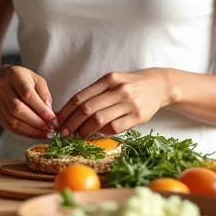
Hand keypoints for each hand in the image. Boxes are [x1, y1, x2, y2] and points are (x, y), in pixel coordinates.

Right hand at [0, 66, 56, 138]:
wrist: (7, 80)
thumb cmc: (26, 80)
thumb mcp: (38, 80)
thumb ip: (44, 95)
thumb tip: (48, 112)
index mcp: (15, 74)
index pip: (27, 94)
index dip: (40, 108)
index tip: (52, 118)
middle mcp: (2, 86)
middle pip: (18, 109)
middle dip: (36, 122)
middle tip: (49, 128)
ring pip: (12, 120)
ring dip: (30, 130)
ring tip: (43, 133)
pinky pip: (8, 126)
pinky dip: (22, 133)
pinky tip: (33, 134)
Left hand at [55, 69, 169, 137]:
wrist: (158, 85)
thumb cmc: (130, 84)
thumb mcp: (113, 81)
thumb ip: (95, 93)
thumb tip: (71, 111)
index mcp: (108, 79)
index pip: (81, 97)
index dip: (66, 111)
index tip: (57, 121)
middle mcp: (118, 89)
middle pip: (87, 109)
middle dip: (71, 123)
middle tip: (63, 133)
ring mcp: (129, 103)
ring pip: (99, 120)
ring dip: (84, 131)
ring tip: (77, 136)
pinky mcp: (138, 116)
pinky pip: (115, 127)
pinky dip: (103, 132)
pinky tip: (97, 134)